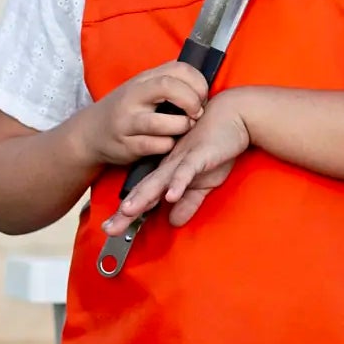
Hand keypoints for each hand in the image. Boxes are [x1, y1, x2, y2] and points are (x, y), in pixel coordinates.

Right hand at [76, 62, 208, 166]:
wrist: (90, 133)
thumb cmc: (127, 110)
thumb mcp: (143, 89)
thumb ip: (168, 82)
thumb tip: (201, 84)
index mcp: (144, 79)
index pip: (178, 69)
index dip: (198, 82)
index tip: (203, 96)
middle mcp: (134, 96)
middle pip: (169, 87)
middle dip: (192, 101)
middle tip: (197, 113)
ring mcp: (128, 121)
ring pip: (163, 122)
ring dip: (182, 126)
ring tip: (185, 128)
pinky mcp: (126, 145)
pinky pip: (156, 146)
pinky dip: (169, 145)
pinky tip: (168, 143)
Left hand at [103, 93, 250, 232]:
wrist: (234, 115)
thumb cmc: (217, 146)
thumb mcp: (204, 182)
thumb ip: (188, 202)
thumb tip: (174, 222)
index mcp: (168, 172)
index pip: (145, 196)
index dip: (128, 213)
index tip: (110, 228)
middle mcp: (169, 166)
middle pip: (144, 190)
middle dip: (126, 211)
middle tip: (108, 228)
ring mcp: (183, 159)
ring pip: (160, 180)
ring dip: (144, 196)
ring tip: (128, 212)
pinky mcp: (200, 154)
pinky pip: (187, 170)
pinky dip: (179, 183)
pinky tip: (171, 196)